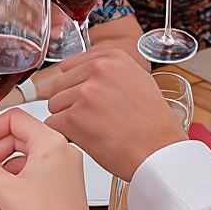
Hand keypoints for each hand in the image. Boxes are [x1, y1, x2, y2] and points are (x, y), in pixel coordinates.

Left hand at [44, 49, 186, 180]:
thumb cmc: (152, 123)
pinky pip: (52, 123)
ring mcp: (85, 93)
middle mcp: (98, 69)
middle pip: (59, 84)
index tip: (87, 98)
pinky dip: (64, 134)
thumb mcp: (138, 80)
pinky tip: (85, 138)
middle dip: (69, 102)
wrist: (159, 152)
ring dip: (66, 118)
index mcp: (112, 58)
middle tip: (92, 117)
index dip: (76, 85)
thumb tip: (80, 73)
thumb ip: (108, 72)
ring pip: (54, 104)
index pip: (70, 65)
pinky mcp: (74, 117)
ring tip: (92, 128)